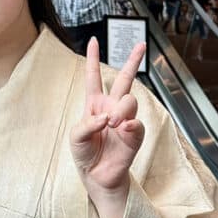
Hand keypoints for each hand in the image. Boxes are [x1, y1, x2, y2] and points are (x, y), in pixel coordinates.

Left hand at [70, 38, 145, 197]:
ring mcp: (124, 120)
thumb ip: (86, 125)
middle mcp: (111, 108)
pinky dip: (130, 125)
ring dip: (121, 110)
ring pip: (130, 101)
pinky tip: (123, 128)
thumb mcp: (76, 137)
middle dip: (134, 60)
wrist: (96, 176)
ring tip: (113, 123)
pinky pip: (137, 124)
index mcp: (94, 104)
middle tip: (141, 46)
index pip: (93, 77)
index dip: (93, 58)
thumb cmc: (85, 153)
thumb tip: (105, 118)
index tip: (94, 40)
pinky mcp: (134, 136)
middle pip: (125, 79)